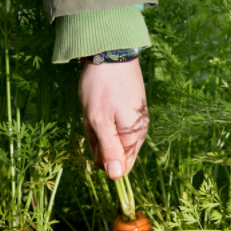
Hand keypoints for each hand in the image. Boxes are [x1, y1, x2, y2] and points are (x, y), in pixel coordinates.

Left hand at [78, 59, 148, 179]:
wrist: (112, 52)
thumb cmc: (102, 87)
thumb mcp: (99, 120)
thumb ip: (108, 150)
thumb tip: (116, 178)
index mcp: (133, 137)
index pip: (120, 167)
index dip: (102, 157)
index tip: (95, 136)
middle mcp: (138, 132)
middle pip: (112, 151)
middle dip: (97, 139)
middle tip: (93, 118)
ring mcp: (133, 120)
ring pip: (109, 136)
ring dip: (97, 126)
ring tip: (94, 107)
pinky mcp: (128, 109)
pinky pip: (111, 123)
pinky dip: (100, 117)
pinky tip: (98, 102)